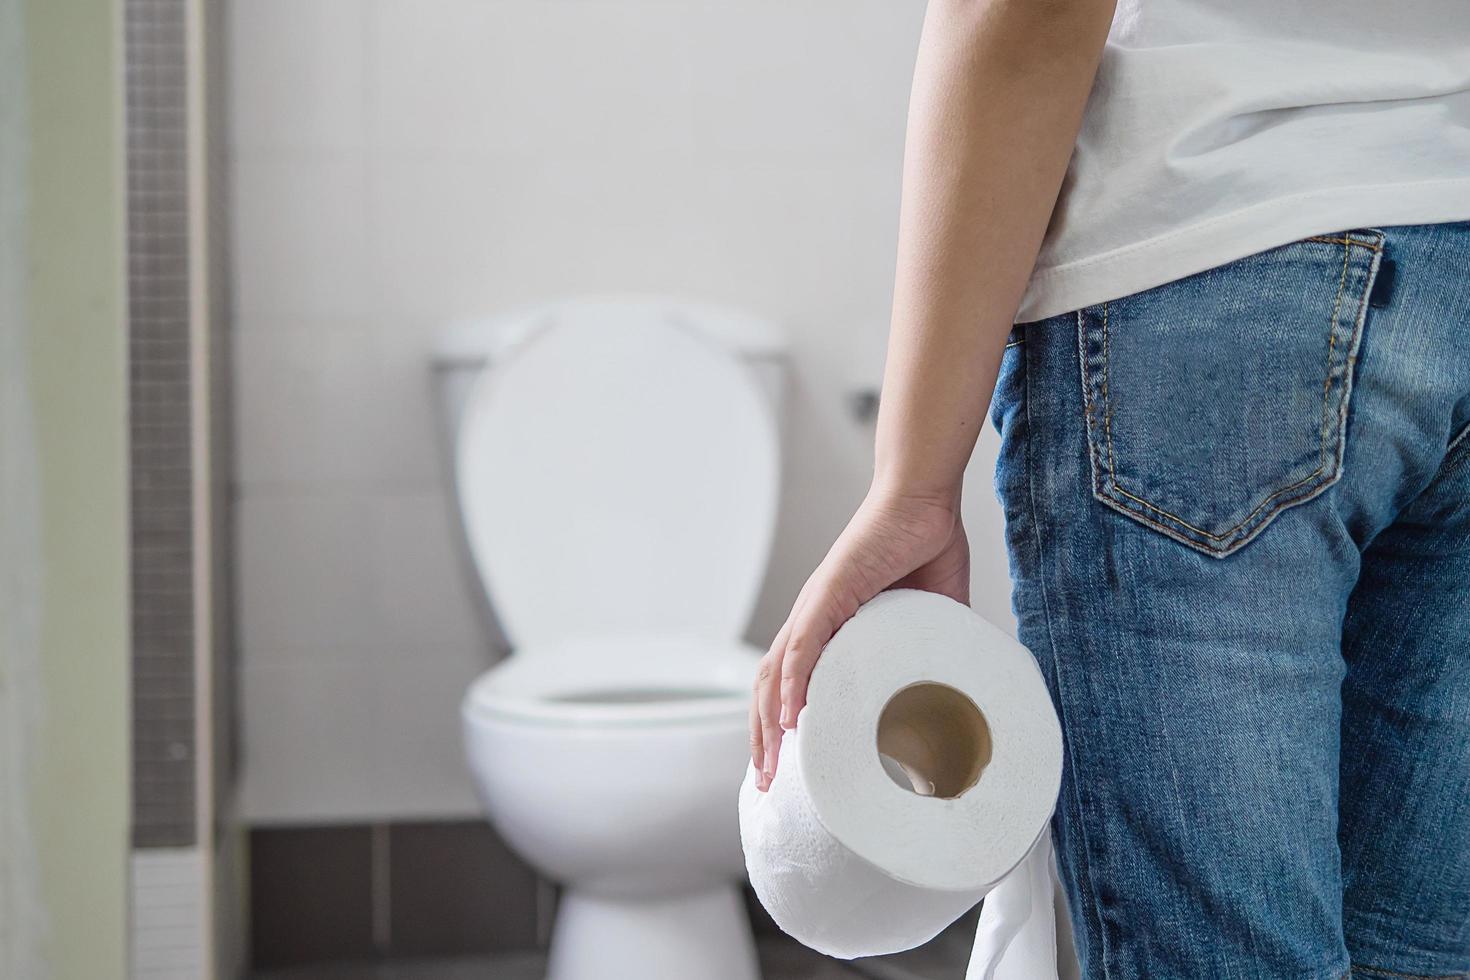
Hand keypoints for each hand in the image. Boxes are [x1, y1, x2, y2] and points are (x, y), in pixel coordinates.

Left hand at [750, 485, 968, 790]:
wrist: (925, 501)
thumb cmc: (926, 549)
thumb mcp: (930, 619)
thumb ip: (931, 653)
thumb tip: (956, 693)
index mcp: (829, 630)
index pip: (789, 686)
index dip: (779, 729)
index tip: (782, 770)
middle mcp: (812, 621)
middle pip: (769, 688)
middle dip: (762, 740)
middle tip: (766, 785)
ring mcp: (816, 606)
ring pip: (776, 672)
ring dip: (768, 721)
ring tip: (769, 764)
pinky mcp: (830, 591)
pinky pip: (803, 644)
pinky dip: (793, 682)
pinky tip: (790, 716)